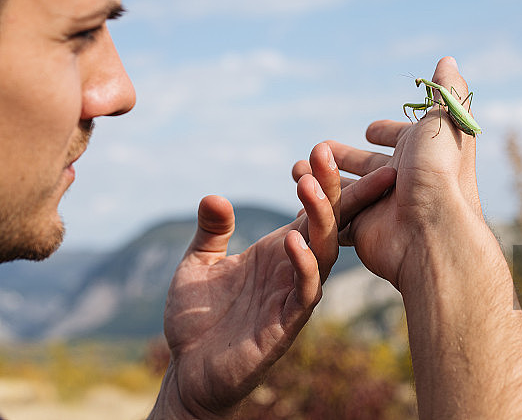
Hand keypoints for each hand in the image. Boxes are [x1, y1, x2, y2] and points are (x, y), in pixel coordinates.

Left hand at [149, 143, 395, 418]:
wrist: (187, 371)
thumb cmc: (197, 318)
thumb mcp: (198, 264)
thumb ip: (211, 232)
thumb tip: (215, 197)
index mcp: (278, 252)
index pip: (312, 212)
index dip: (322, 183)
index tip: (320, 149)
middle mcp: (292, 270)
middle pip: (326, 224)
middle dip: (334, 191)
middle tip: (327, 154)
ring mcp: (291, 297)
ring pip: (322, 254)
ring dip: (319, 220)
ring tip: (308, 187)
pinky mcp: (284, 326)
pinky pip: (304, 293)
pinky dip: (303, 267)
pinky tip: (292, 243)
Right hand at [293, 59, 521, 418]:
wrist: (430, 230)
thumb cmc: (439, 171)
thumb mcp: (445, 118)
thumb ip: (446, 89)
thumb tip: (448, 60)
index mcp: (423, 155)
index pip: (403, 140)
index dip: (388, 132)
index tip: (370, 130)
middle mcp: (404, 182)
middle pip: (368, 165)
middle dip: (343, 156)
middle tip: (318, 148)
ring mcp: (382, 208)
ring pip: (346, 190)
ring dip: (322, 178)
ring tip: (296, 168)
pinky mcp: (363, 231)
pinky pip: (336, 218)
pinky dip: (318, 207)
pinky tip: (300, 194)